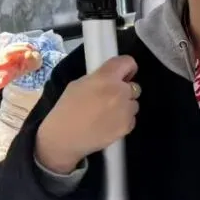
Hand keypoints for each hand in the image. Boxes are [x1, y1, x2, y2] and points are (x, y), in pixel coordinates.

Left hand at [0, 42, 42, 94]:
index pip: (3, 81)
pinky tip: (28, 48)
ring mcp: (6, 57)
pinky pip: (15, 47)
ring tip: (30, 50)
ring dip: (21, 50)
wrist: (31, 53)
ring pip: (10, 52)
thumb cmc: (30, 63)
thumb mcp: (34, 64)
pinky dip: (24, 47)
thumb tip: (28, 53)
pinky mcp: (7, 50)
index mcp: (11, 74)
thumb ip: (32, 60)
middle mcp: (6, 66)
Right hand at [35, 56, 139, 173]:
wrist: (64, 137)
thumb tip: (112, 77)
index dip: (126, 68)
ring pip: (134, 104)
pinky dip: (123, 121)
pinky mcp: (127, 126)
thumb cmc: (67, 108)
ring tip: (106, 114)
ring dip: (125, 106)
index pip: (128, 62)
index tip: (123, 74)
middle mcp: (120, 92)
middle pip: (134, 86)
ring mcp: (125, 110)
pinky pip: (131, 119)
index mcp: (106, 77)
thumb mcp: (79, 83)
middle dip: (124, 90)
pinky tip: (108, 124)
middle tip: (109, 98)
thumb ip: (100, 78)